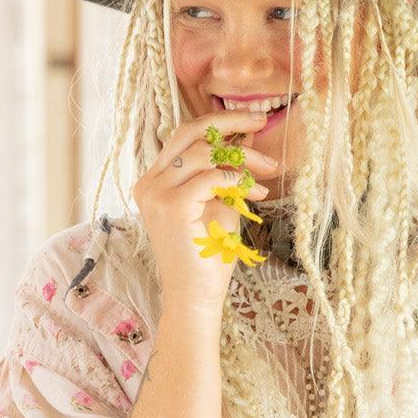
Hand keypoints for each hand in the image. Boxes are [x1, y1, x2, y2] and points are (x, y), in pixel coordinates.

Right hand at [132, 108, 279, 311]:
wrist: (195, 297)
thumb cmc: (207, 257)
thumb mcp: (220, 203)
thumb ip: (227, 171)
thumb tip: (246, 137)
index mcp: (155, 180)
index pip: (185, 136)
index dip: (219, 124)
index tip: (252, 122)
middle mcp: (149, 183)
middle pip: (188, 131)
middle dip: (228, 120)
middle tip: (260, 121)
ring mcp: (156, 194)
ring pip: (203, 152)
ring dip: (242, 158)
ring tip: (268, 171)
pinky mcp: (171, 207)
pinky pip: (211, 177)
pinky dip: (238, 179)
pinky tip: (256, 191)